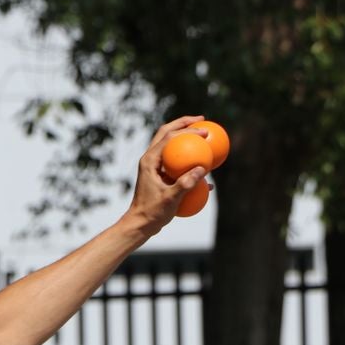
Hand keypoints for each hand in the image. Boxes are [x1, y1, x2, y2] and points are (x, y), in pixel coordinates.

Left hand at [126, 115, 210, 232]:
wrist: (139, 224)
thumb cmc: (152, 213)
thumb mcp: (170, 199)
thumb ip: (185, 184)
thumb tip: (202, 169)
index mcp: (149, 161)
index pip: (169, 137)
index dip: (188, 130)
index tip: (205, 131)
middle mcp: (150, 159)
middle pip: (167, 133)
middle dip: (184, 123)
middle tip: (202, 120)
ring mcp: (154, 166)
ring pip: (170, 145)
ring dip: (185, 137)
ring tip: (202, 134)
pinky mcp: (159, 175)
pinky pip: (175, 162)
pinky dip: (187, 159)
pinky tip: (204, 167)